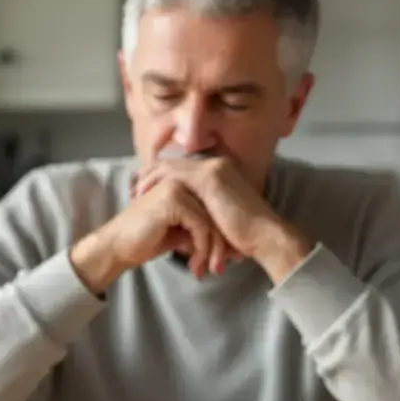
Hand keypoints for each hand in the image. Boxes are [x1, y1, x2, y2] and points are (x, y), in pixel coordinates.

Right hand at [70, 178, 237, 292]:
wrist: (117, 246)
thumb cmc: (145, 240)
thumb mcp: (180, 233)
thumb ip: (201, 230)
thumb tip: (230, 245)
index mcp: (184, 183)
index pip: (214, 208)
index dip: (224, 234)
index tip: (231, 258)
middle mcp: (182, 180)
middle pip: (215, 214)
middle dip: (223, 244)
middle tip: (224, 267)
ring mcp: (177, 187)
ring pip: (210, 221)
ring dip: (212, 251)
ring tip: (209, 271)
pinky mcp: (173, 200)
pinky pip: (200, 226)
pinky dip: (202, 248)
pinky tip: (195, 264)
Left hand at [133, 158, 311, 280]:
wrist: (265, 237)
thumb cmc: (245, 236)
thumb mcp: (219, 218)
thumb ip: (205, 212)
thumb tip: (187, 221)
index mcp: (220, 172)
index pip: (184, 169)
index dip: (163, 177)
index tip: (146, 190)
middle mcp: (217, 164)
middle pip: (175, 164)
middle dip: (152, 175)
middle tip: (135, 188)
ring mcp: (213, 168)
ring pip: (172, 167)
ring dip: (151, 178)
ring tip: (136, 191)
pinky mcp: (209, 178)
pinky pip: (175, 174)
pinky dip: (158, 182)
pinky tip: (145, 192)